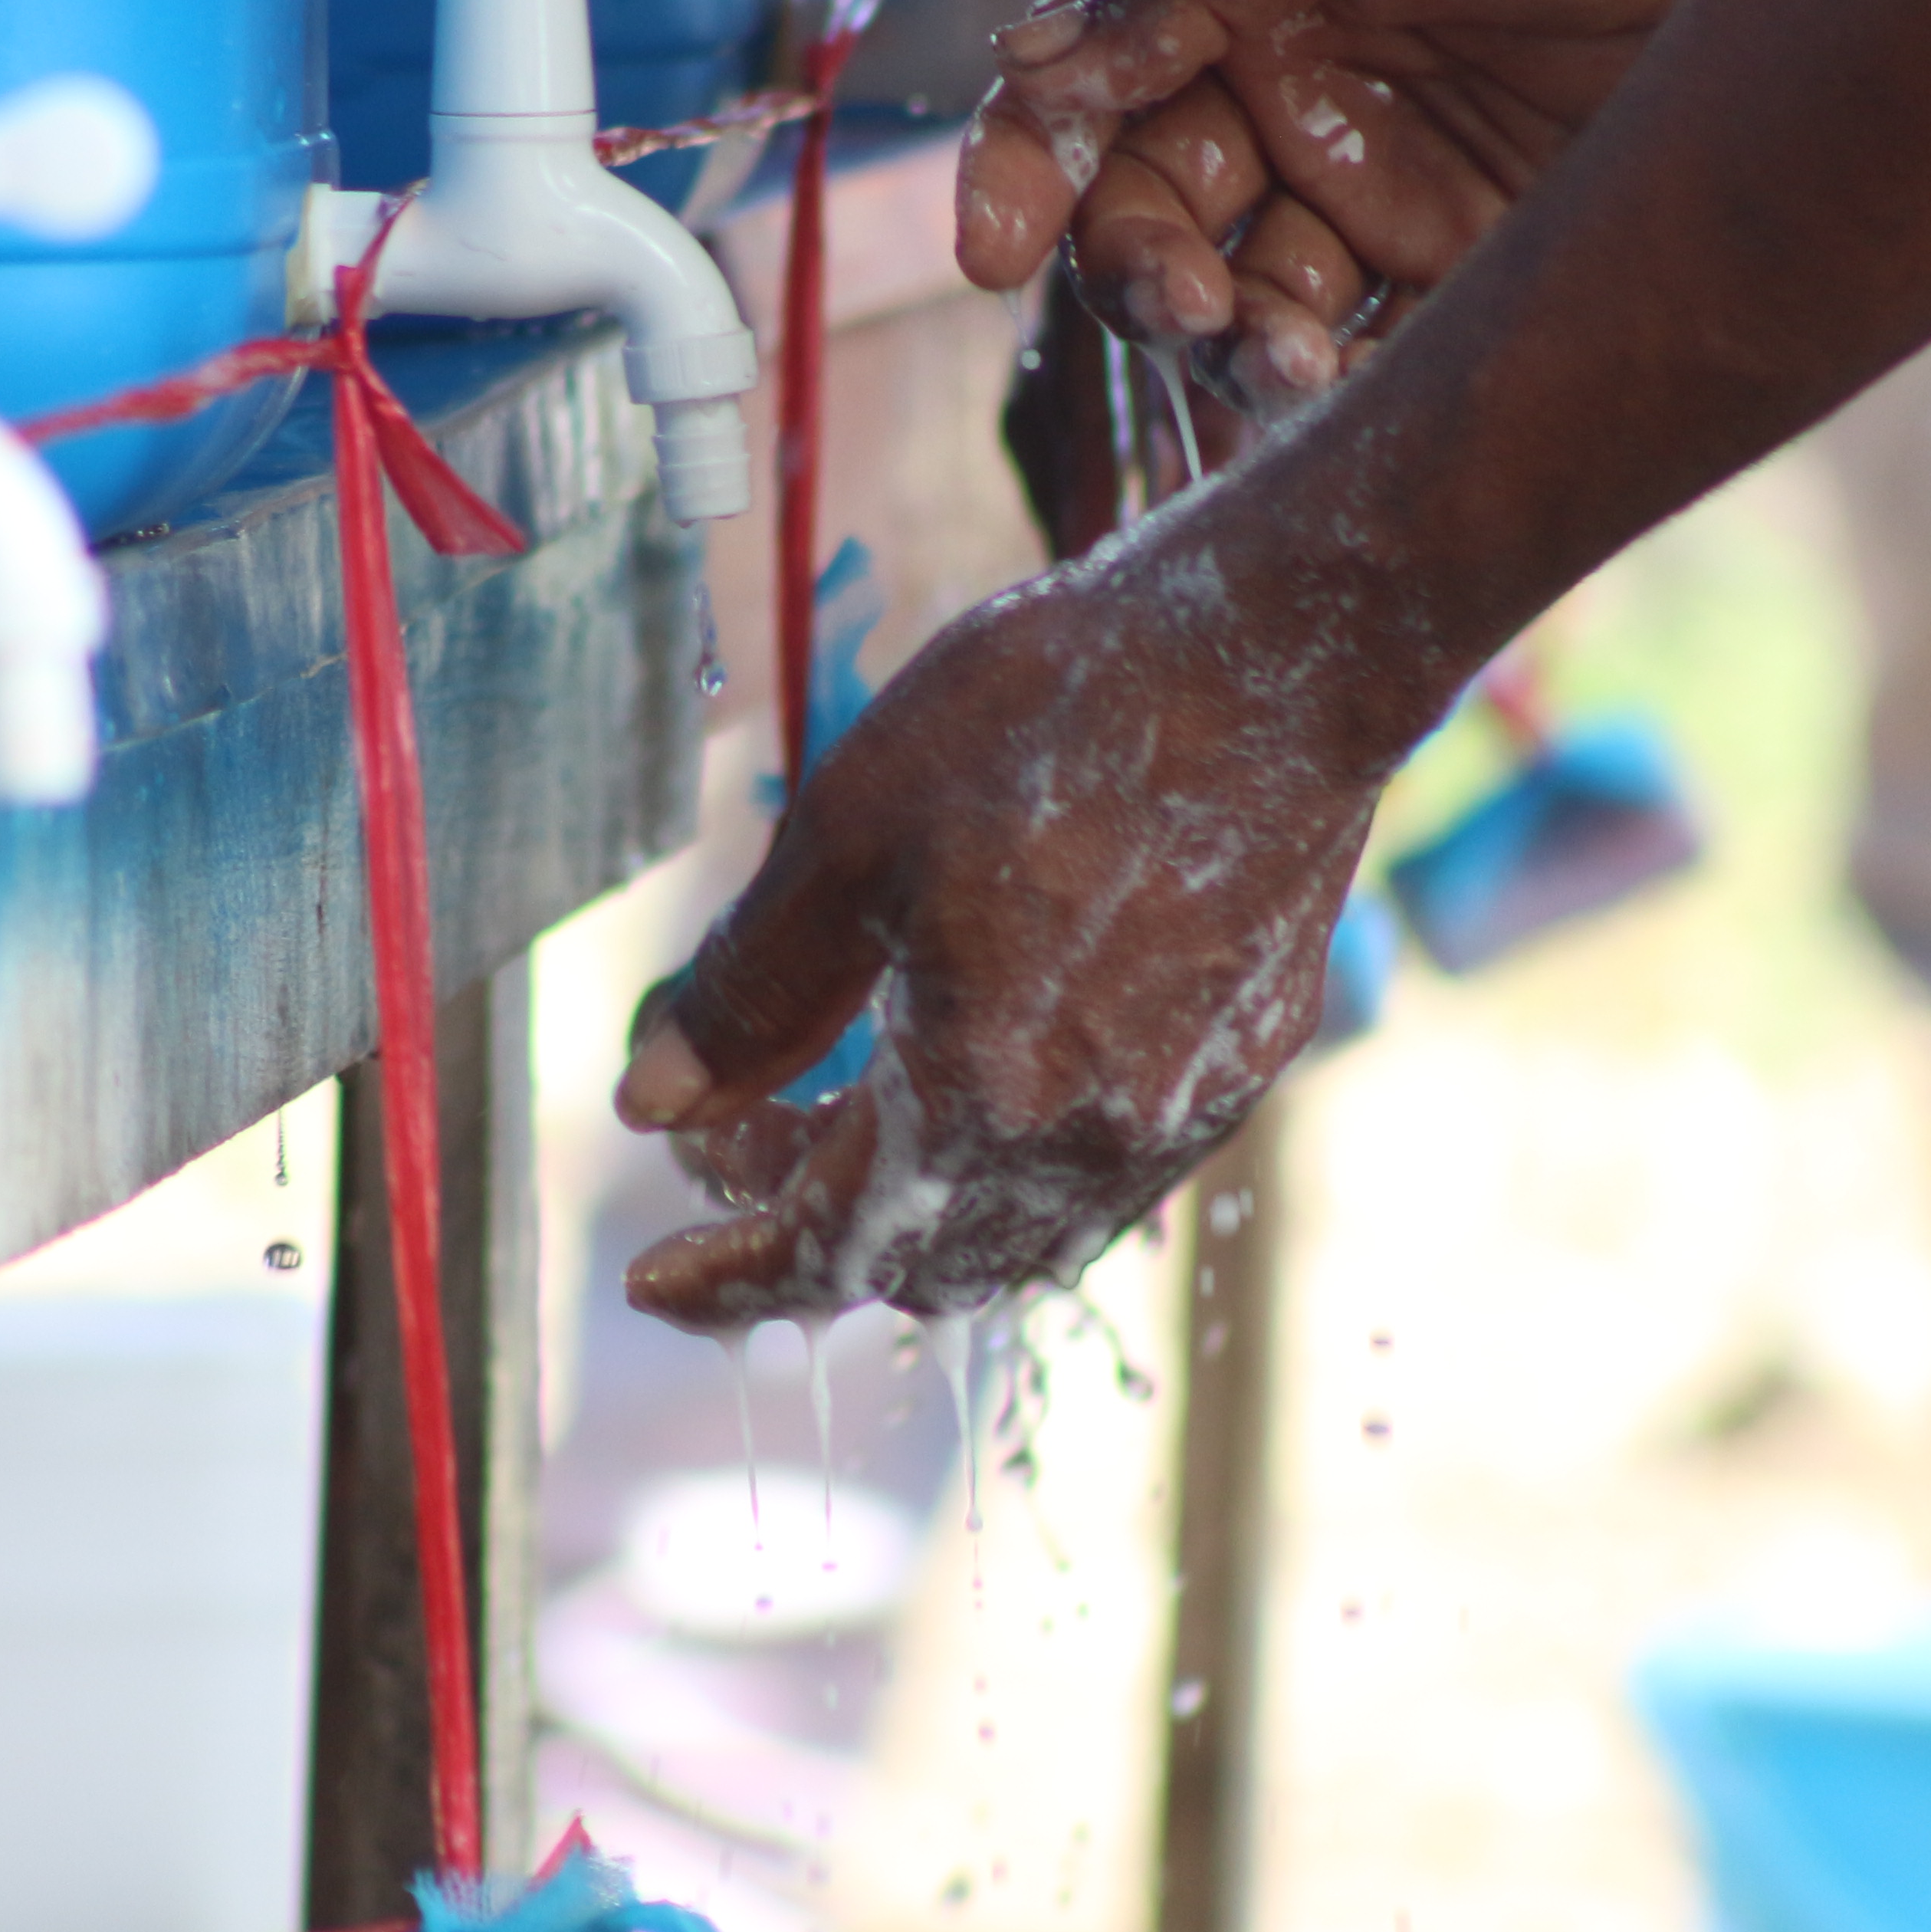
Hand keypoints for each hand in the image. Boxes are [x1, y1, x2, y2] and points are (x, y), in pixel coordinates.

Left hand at [614, 479, 1409, 1327]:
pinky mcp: (1244, 1065)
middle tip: (739, 1127)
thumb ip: (747, 993)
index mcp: (980, 1097)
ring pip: (1021, 1235)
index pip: (824, 1250)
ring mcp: (1182, 1113)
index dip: (730, 1281)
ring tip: (848, 1098)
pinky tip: (985, 1060)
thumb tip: (654, 1104)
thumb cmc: (1052, 715)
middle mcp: (1089, 1143)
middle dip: (811, 1221)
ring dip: (918, 1202)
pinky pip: (1107, 1172)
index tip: (652, 1285)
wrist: (1278, 647)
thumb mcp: (847, 837)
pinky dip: (1016, 1159)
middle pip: (921, 1265)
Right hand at [959, 0, 1860, 408]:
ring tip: (1294, 365)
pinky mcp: (1471, 286)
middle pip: (1152, 231)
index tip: (996, 250)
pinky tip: (1353, 403)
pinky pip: (1366, 375)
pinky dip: (1338, 407)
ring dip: (1240, 358)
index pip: (1087, 105)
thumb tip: (1031, 61)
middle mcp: (1292, 108)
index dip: (1023, 176)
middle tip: (1200, 313)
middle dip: (1147, 284)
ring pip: (1245, 319)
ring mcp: (1379, 204)